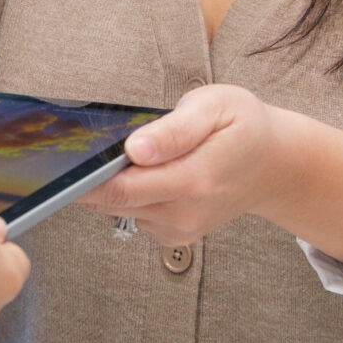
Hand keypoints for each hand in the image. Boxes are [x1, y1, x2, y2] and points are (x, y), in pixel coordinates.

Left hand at [82, 83, 289, 245]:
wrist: (275, 166)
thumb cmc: (244, 127)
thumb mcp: (215, 107)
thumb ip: (174, 130)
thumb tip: (134, 149)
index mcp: (193, 180)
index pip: (119, 190)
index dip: (86, 177)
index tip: (67, 158)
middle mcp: (184, 213)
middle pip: (112, 203)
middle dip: (93, 177)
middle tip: (89, 145)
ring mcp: (179, 229)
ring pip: (118, 210)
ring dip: (113, 184)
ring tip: (133, 154)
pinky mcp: (174, 235)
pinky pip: (133, 216)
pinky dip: (130, 194)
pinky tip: (149, 173)